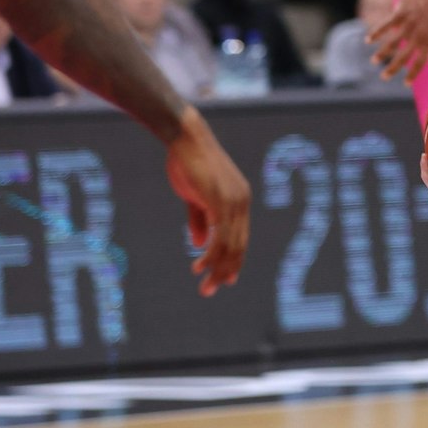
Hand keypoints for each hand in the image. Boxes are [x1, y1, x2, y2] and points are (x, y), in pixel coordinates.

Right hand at [163, 107, 249, 295]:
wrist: (185, 137)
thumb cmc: (187, 162)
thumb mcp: (194, 195)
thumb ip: (200, 219)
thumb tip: (198, 244)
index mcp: (240, 200)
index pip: (241, 237)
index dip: (233, 260)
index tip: (225, 279)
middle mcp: (242, 202)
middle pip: (239, 246)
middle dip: (226, 270)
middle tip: (211, 289)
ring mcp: (234, 201)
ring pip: (230, 245)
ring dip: (217, 268)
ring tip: (205, 285)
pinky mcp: (221, 201)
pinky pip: (220, 235)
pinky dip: (211, 254)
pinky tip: (201, 265)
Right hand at [368, 0, 427, 83]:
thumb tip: (427, 57)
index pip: (422, 60)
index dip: (413, 72)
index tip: (405, 84)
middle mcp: (420, 32)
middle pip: (405, 55)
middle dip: (394, 68)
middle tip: (383, 78)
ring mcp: (411, 22)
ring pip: (394, 42)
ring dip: (382, 53)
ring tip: (374, 61)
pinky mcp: (401, 12)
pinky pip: (387, 25)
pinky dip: (377, 33)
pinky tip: (368, 40)